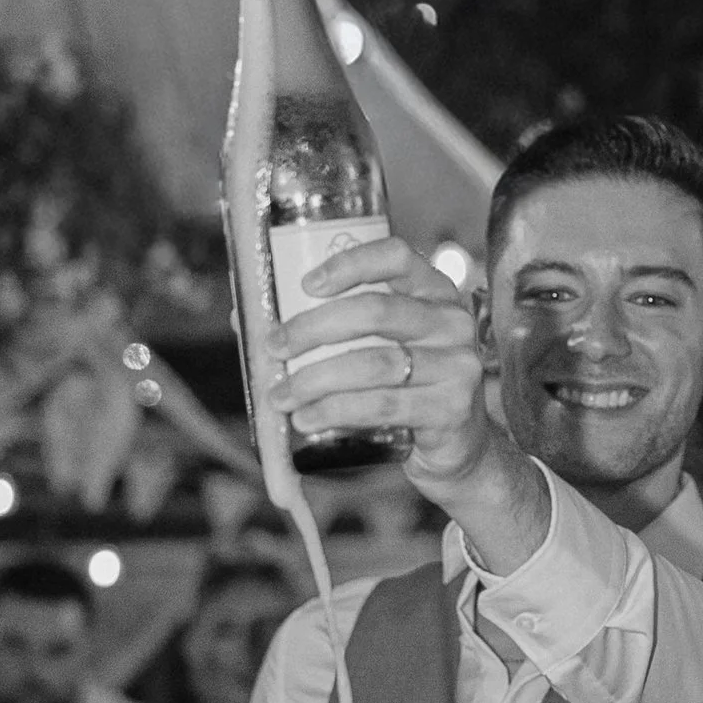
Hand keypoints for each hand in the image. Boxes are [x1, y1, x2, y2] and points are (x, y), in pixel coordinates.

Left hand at [273, 235, 508, 497]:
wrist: (456, 446)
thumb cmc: (404, 386)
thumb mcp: (377, 346)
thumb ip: (327, 328)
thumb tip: (244, 317)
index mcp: (432, 291)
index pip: (396, 256)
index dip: (349, 263)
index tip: (305, 284)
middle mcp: (451, 322)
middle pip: (376, 310)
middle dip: (313, 329)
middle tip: (275, 348)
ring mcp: (458, 365)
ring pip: (374, 363)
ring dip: (315, 379)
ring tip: (281, 397)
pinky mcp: (451, 408)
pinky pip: (383, 405)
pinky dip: (336, 411)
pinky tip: (307, 419)